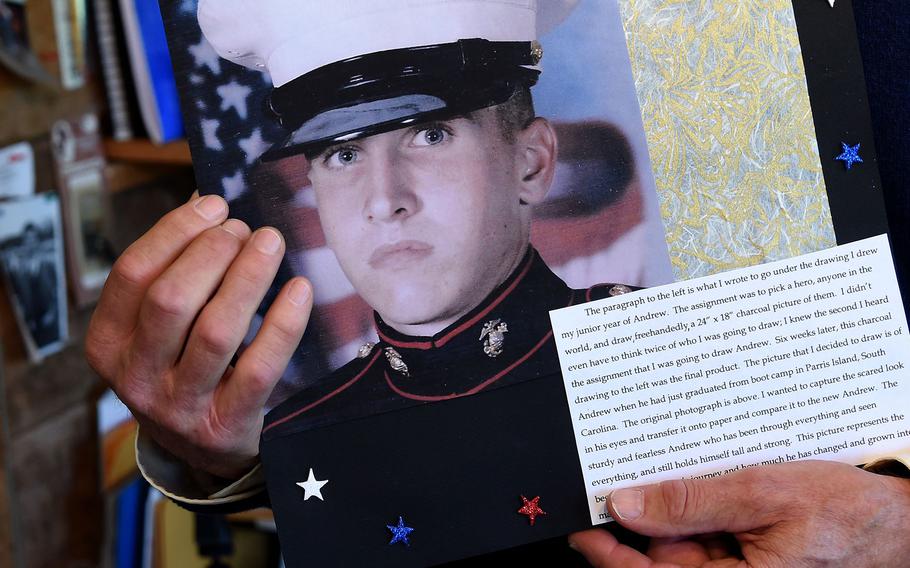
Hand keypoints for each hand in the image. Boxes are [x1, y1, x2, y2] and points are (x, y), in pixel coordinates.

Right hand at [86, 194, 312, 478]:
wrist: (203, 449)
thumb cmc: (183, 367)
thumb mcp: (160, 328)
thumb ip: (174, 269)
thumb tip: (205, 203)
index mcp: (109, 343)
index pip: (132, 274)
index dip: (174, 232)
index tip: (215, 205)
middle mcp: (136, 377)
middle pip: (171, 299)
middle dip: (212, 252)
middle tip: (246, 228)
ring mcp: (180, 406)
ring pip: (216, 330)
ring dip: (248, 277)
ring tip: (271, 242)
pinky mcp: (226, 425)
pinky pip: (259, 368)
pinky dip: (283, 323)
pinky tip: (299, 289)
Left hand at [569, 460, 909, 566]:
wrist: (899, 521)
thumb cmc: (846, 514)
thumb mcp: (764, 495)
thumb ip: (692, 503)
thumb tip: (628, 504)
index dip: (608, 554)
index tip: (581, 525)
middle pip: (660, 557)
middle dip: (637, 519)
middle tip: (615, 475)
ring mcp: (738, 566)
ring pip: (681, 541)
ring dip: (667, 507)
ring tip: (661, 466)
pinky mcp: (747, 552)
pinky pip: (706, 533)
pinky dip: (693, 506)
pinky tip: (692, 478)